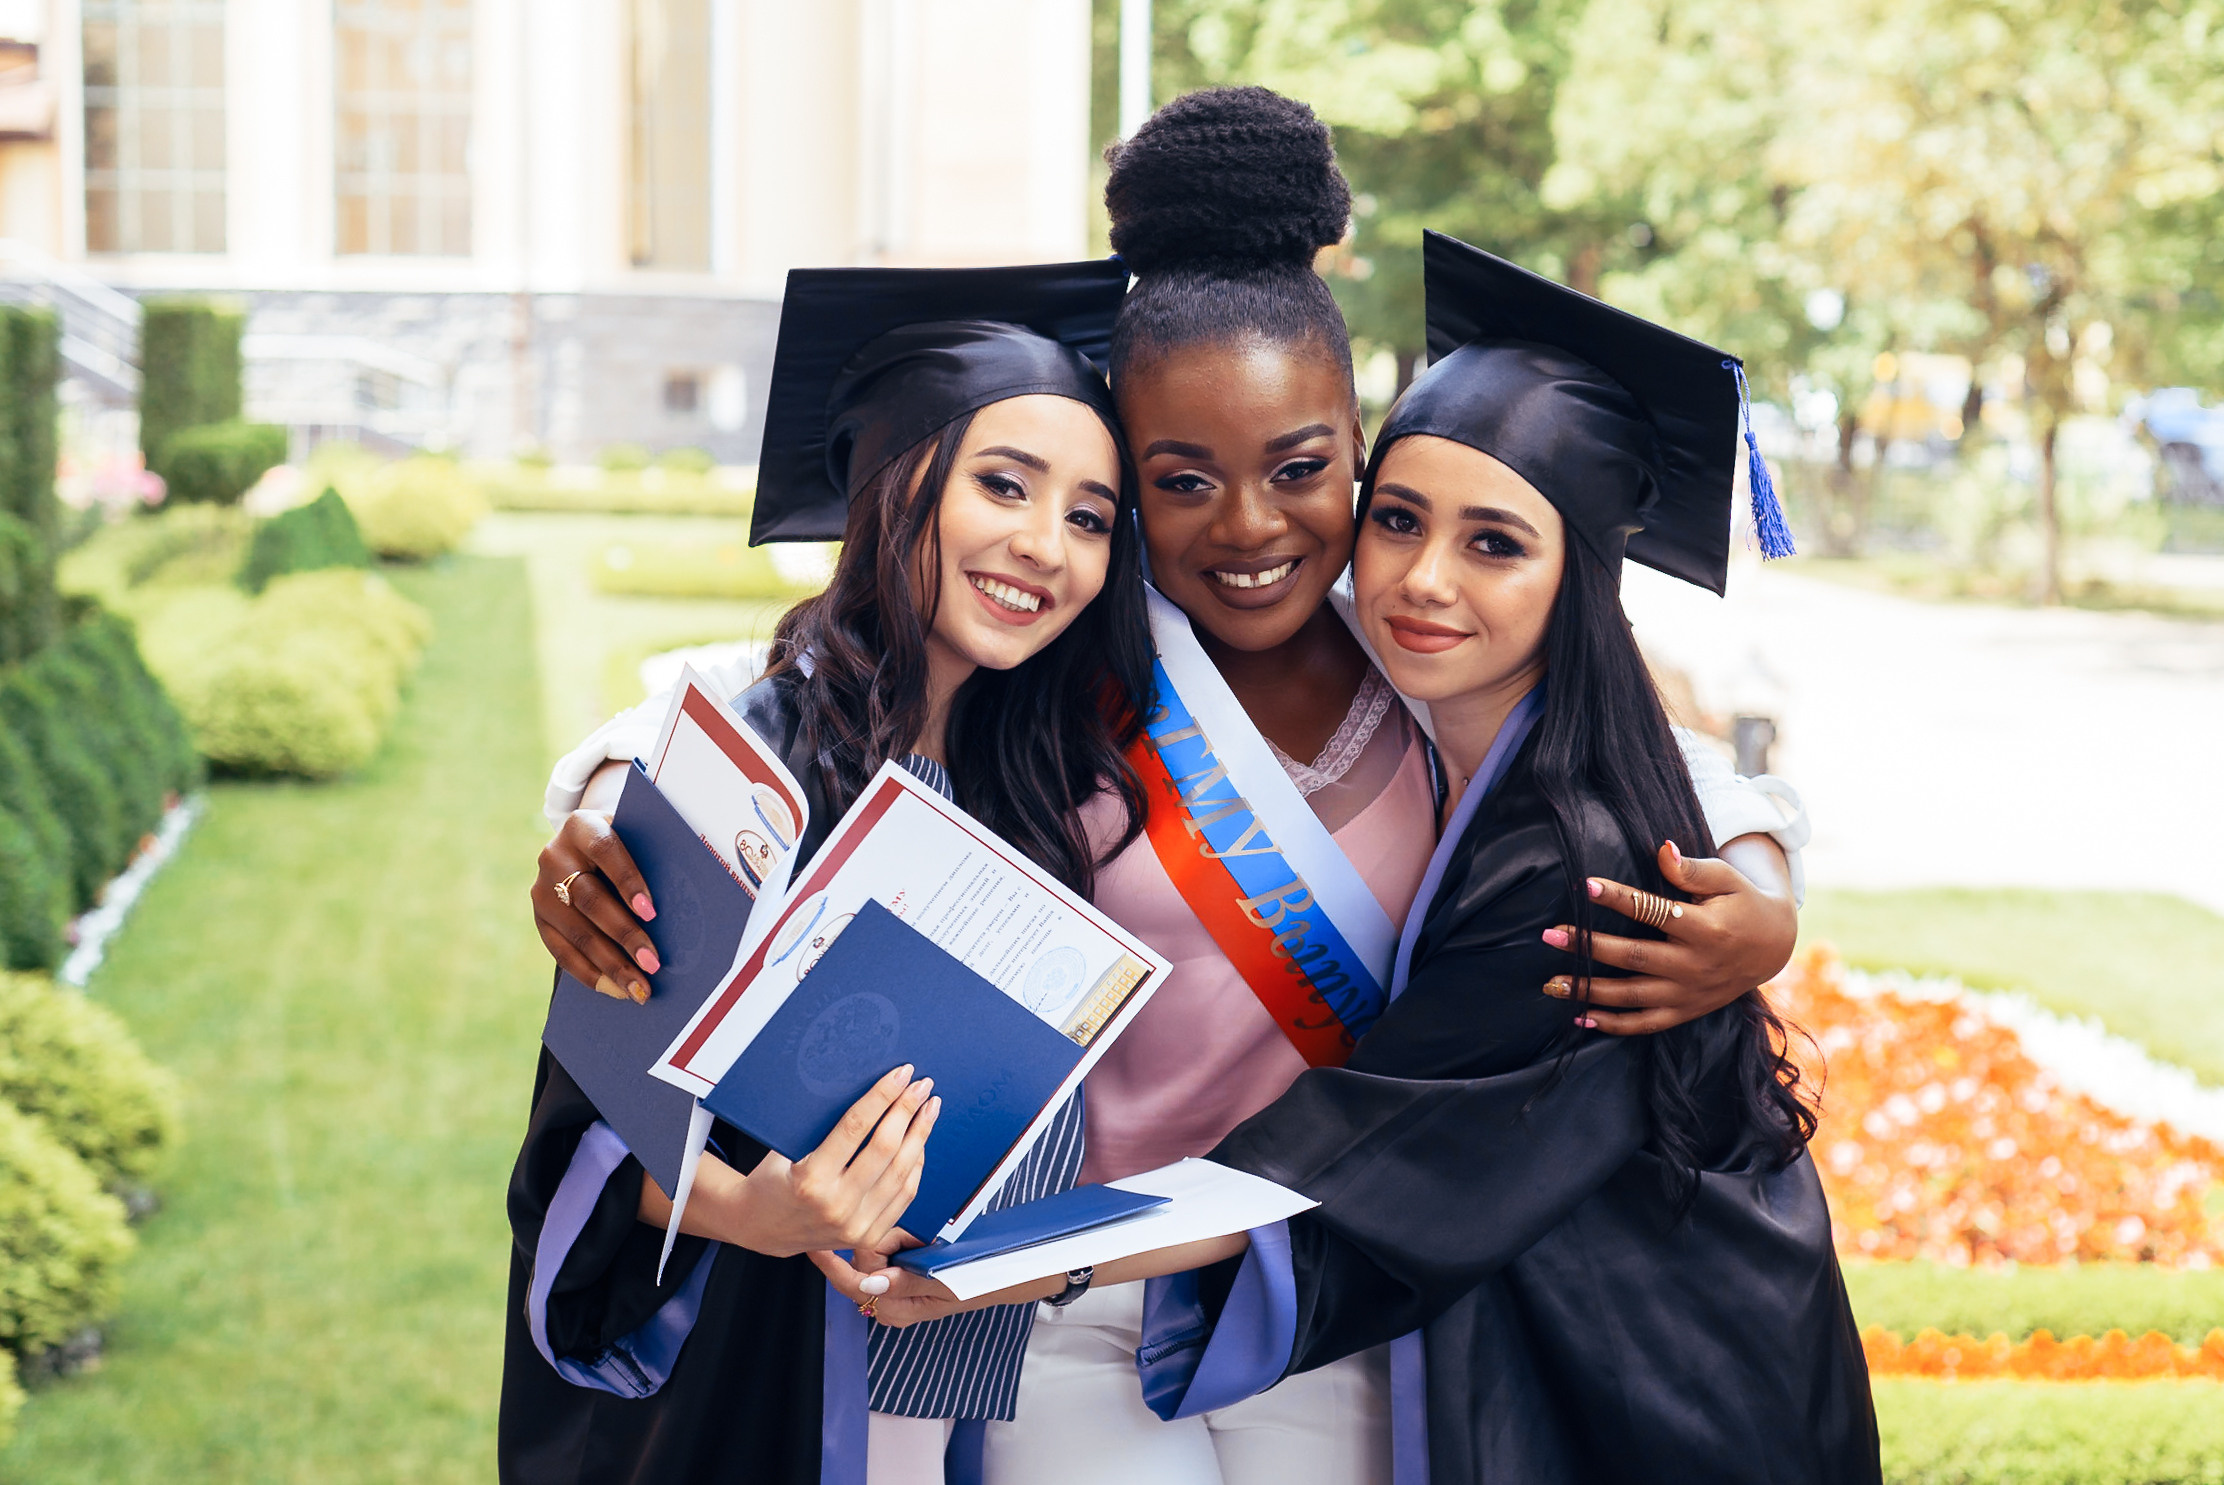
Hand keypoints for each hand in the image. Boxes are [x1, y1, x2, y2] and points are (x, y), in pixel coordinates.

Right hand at [533, 805, 660, 1001]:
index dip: (628, 881)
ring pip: (576, 932)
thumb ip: (652, 856)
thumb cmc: (625, 842)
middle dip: (624, 935)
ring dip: (610, 964)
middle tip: (653, 963)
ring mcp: (541, 889)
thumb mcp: (634, 837)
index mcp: (582, 827)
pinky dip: (591, 974)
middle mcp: (554, 856)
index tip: (651, 912)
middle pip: (590, 900)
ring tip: (638, 987)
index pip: (606, 851)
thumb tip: (686, 898)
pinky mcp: (539, 918)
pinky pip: (562, 952)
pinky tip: (615, 989)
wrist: (583, 844)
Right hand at [722, 1067, 940, 1256]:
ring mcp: (855, 1225)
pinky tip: (920, 1142)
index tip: (901, 1074)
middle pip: (885, 1148)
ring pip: (901, 1172)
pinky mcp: (869, 1236)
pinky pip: (904, 1195)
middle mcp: (835, 1205)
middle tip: (921, 1085)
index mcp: (810, 1179)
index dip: (882, 1096)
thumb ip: (822, 1126)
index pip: (855, 1127)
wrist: (763, 1227)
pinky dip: (916, 1165)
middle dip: (907, 1110)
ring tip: (929, 1109)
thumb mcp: (786, 1148)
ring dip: (920, 1135)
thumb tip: (868, 1089)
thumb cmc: (773, 1179)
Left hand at [810, 1249, 968, 1329]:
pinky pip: (888, 1250)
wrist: (995, 1277)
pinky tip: (922, 1245)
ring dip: (897, 1239)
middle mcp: (888, 1302)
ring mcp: (893, 1290)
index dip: (830, 1263)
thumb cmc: (973, 1281)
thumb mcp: (942, 1283)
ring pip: (875, 1250)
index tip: (812, 1245)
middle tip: (918, 1242)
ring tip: (925, 1245)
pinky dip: (902, 1241)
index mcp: (894, 1308)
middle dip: (886, 1241)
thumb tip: (869, 1283)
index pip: (852, 1282)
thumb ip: (905, 1282)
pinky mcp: (899, 1277)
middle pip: (863, 1260)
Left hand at [1542, 835, 1796, 1034]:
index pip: (1654, 912)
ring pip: (1632, 996)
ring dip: (1588, 990)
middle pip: (1634, 957)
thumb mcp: (1727, 879)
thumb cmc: (1742, 902)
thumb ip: (1692, 869)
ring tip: (1550, 983)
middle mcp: (1695, 965)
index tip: (1585, 885)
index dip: (1619, 898)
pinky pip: (1645, 1023)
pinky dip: (1612, 1025)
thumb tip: (1662, 850)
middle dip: (1589, 947)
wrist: (1773, 946)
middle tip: (1550, 935)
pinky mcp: (1685, 1011)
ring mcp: (1689, 993)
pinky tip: (1578, 1017)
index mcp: (1706, 929)